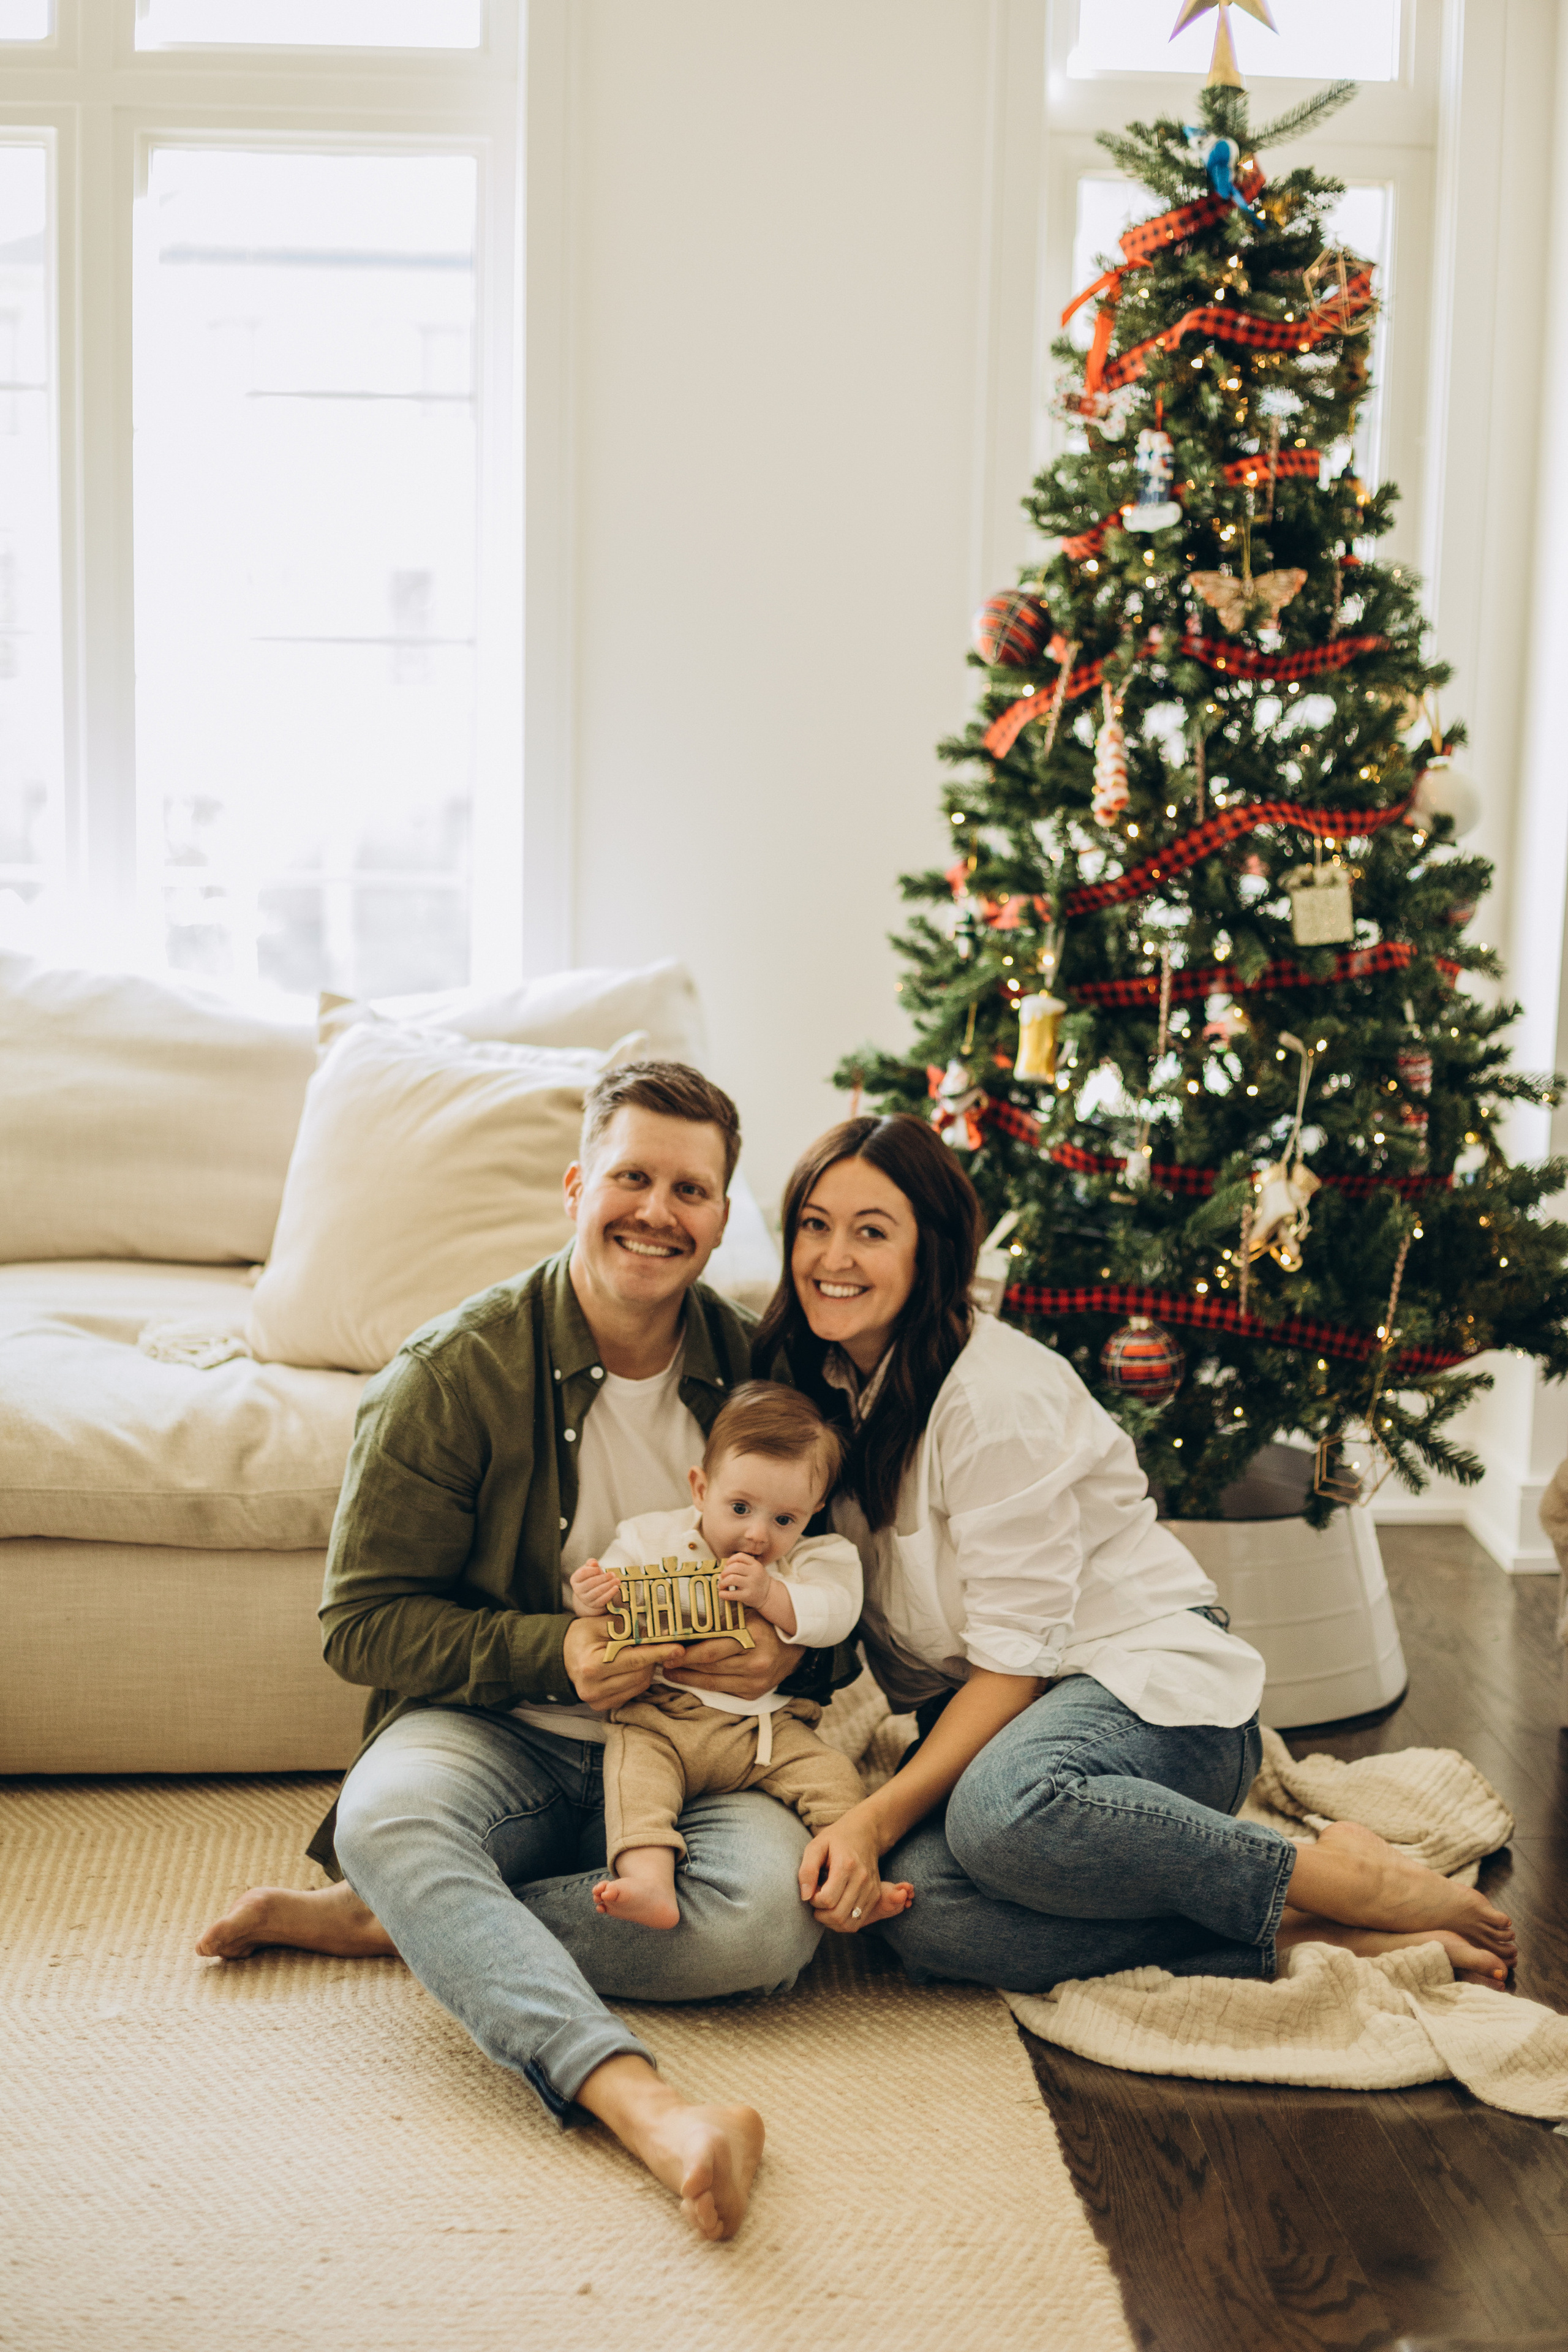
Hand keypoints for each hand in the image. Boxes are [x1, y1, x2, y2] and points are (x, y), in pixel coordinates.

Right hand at [562, 1614, 684, 1710]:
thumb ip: (627, 1627)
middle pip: (640, 1675)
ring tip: (642, 1654)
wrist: (562, 1656)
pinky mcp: (603, 1706)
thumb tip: (656, 1629)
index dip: (659, 1653)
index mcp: (591, 1665)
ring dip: (647, 1669)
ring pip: (639, 1686)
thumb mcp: (600, 1623)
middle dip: (653, 1659)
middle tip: (657, 1644)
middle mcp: (593, 1688)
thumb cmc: (581, 1636)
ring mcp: (597, 1701)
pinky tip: (633, 1667)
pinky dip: (638, 1680)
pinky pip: (632, 1693)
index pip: (635, 1660)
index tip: (678, 1648)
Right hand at [569, 1560, 621, 1616]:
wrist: (593, 1592)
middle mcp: (578, 1590)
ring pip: (597, 1592)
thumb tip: (593, 1563)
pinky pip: (602, 1600)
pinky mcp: (594, 1605)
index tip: (600, 1569)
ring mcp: (585, 1599)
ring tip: (617, 1580)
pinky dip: (610, 1594)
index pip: (582, 1573)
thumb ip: (591, 1563)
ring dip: (609, 1585)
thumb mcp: (590, 1568)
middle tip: (612, 1574)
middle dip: (603, 1578)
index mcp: (575, 1579)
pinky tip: (616, 1588)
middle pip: (591, 1583)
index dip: (592, 1570)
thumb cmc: (592, 1577)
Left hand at [663, 1612, 802, 1700]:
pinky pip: (723, 1691)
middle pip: (709, 1667)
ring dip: (689, 1678)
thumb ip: (722, 1618)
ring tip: (672, 1672)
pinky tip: (691, 1679)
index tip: (669, 1651)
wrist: (794, 1648)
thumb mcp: (747, 1615)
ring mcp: (755, 1681)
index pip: (712, 1649)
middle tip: (664, 1662)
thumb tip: (686, 1620)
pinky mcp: (753, 1693)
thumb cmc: (765, 1626)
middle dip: (683, 1665)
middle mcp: (755, 1663)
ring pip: (713, 1682)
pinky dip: (704, 1686)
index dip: (687, 1653)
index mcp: (753, 1638)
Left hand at [716, 1553, 771, 1608]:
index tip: (726, 1566)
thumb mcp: (755, 1570)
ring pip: (732, 1579)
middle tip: (722, 1577)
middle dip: (724, 1572)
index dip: (730, 1560)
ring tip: (722, 1585)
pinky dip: (723, 1594)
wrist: (768, 1595)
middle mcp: (755, 1573)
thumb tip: (722, 1572)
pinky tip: (722, 1594)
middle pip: (734, 1567)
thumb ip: (742, 1567)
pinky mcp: (748, 1596)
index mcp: (756, 1565)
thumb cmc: (757, 1581)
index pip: (740, 1556)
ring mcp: (752, 1585)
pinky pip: (732, 1594)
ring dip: (723, 1582)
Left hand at [798, 1804, 888, 1933]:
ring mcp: (871, 1889)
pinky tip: (835, 1908)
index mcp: (846, 1865)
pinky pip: (857, 1923)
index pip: (827, 1900)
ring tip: (824, 1906)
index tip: (812, 1889)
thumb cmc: (836, 1839)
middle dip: (820, 1914)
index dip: (813, 1900)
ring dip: (830, 1921)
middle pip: (838, 1915)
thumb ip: (807, 1870)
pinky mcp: (875, 1896)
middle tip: (816, 1899)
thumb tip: (805, 1897)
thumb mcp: (815, 1846)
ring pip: (848, 1923)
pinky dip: (842, 1922)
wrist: (864, 1833)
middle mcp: (862, 1879)